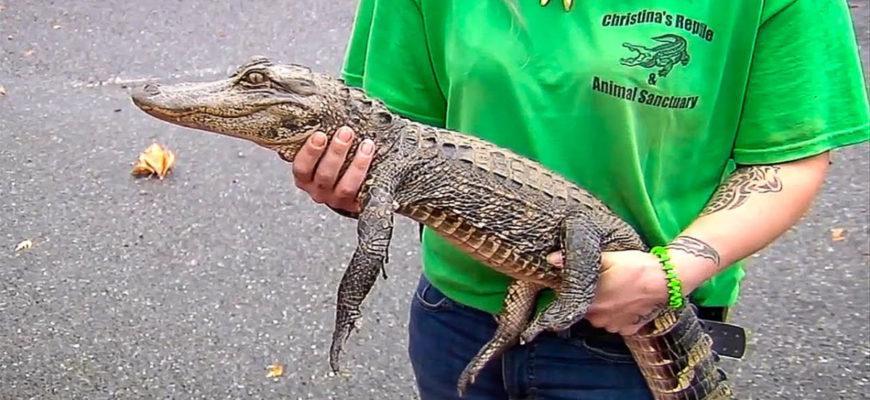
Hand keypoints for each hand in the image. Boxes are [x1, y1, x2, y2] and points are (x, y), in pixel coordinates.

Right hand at [291, 126, 375, 212]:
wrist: (352, 185)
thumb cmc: (333, 160)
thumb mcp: (321, 150)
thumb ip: (320, 136)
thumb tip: (322, 108)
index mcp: (305, 178)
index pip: (301, 168)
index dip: (310, 152)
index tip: (320, 135)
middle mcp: (319, 191)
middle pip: (325, 175)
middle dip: (337, 152)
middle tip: (346, 132)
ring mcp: (338, 199)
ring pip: (346, 186)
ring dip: (357, 164)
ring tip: (366, 144)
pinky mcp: (356, 204)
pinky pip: (363, 192)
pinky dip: (369, 175)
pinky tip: (374, 159)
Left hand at [547, 250, 671, 335]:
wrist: (666, 281)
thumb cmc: (636, 267)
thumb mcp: (607, 258)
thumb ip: (577, 260)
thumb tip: (551, 260)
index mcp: (589, 300)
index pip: (569, 298)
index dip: (572, 288)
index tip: (578, 280)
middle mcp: (597, 317)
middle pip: (584, 308)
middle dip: (589, 298)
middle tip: (603, 282)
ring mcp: (613, 325)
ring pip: (600, 317)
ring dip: (603, 307)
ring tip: (616, 290)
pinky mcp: (628, 329)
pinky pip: (616, 324)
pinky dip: (618, 315)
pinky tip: (625, 301)